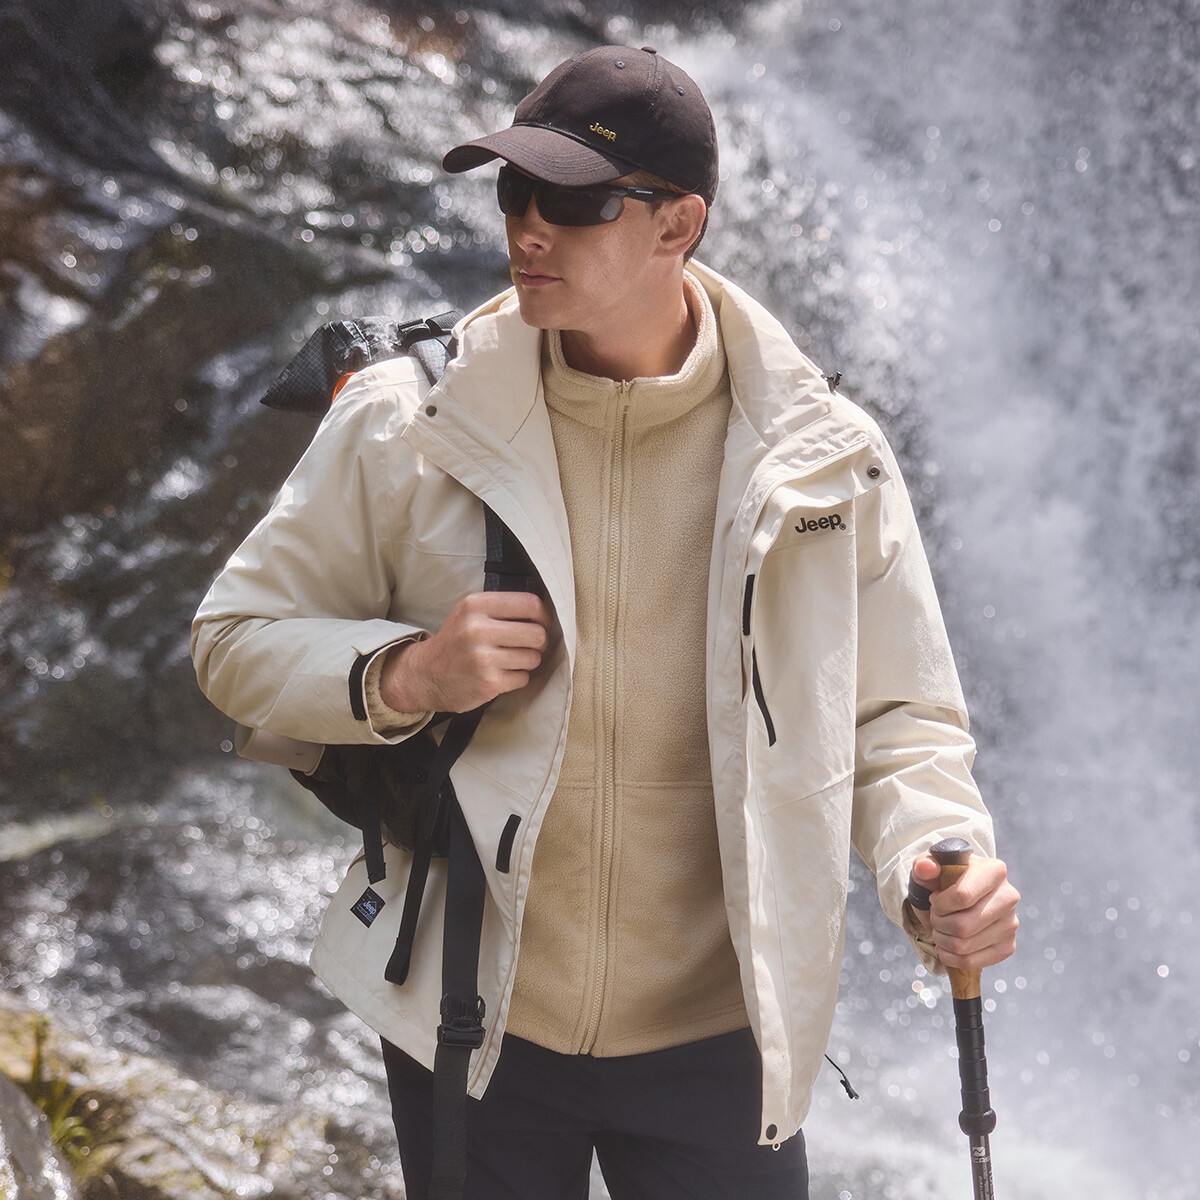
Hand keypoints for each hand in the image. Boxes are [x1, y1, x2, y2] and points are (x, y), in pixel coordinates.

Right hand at [379, 591, 551, 713]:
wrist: (424, 675)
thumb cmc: (455, 642)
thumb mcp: (469, 613)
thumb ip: (501, 607)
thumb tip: (544, 611)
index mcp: (476, 605)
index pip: (530, 604)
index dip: (544, 615)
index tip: (542, 622)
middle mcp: (478, 629)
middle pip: (537, 633)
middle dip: (539, 641)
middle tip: (529, 645)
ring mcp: (483, 658)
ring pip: (533, 658)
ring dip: (528, 661)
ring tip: (510, 660)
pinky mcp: (488, 683)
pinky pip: (523, 678)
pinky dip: (517, 678)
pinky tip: (501, 674)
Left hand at [909, 854, 1019, 969]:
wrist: (958, 896)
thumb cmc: (943, 879)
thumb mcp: (929, 867)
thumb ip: (924, 865)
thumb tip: (926, 867)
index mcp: (994, 870)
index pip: (963, 896)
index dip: (940, 904)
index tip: (934, 898)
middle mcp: (1009, 896)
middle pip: (963, 926)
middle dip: (938, 923)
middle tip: (935, 916)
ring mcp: (1010, 923)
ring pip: (964, 945)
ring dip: (942, 940)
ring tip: (940, 927)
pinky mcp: (1007, 946)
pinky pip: (972, 961)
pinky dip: (950, 956)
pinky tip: (946, 944)